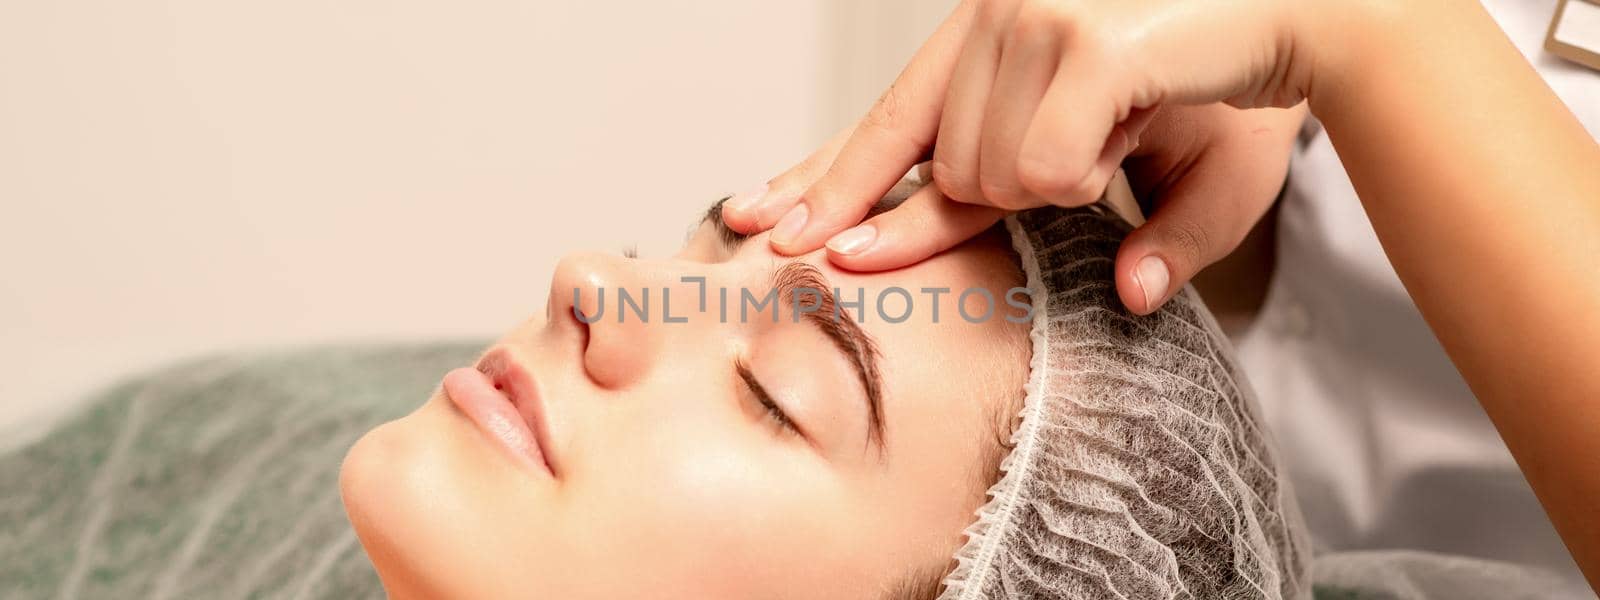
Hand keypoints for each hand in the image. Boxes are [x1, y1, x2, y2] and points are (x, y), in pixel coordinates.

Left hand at [722, 0, 1325, 312]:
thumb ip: (1141, 240)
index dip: (827, 181)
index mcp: (994, 40)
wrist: (1326, 16)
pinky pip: (1040, 173)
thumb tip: (1130, 299)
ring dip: (1055, 188)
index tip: (763, 225)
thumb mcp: (1187, 178)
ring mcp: (1034, 24)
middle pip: (935, 173)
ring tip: (1127, 130)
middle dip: (955, 216)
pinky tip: (1134, 128)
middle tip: (1025, 195)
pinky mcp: (1082, 45)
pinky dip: (1086, 178)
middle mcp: (998, 19)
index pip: (889, 123)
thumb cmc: (1245, 90)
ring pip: (982, 180)